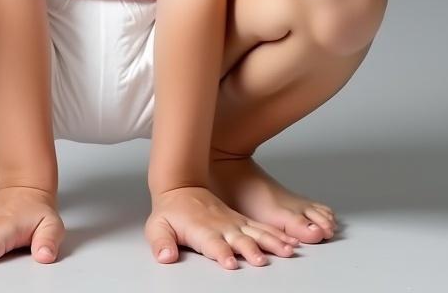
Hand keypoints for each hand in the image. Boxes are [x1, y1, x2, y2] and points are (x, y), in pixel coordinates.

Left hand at [145, 185, 298, 267]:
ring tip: (287, 251)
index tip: (231, 262)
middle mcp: (221, 227)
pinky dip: (276, 235)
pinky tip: (289, 243)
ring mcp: (233, 223)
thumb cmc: (170, 211)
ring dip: (271, 242)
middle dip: (251, 250)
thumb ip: (161, 243)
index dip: (221, 253)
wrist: (180, 185)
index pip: (213, 244)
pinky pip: (262, 229)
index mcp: (202, 230)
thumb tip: (165, 256)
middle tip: (262, 261)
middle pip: (239, 240)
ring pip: (256, 233)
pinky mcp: (241, 222)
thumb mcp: (157, 227)